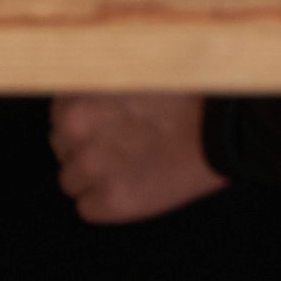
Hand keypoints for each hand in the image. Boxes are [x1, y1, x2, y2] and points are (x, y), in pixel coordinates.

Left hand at [48, 92, 223, 225]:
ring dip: (94, 178)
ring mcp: (91, 168)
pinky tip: (135, 187)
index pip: (59, 117)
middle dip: (86, 149)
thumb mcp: (131, 71)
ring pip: (71, 181)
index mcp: (76, 96)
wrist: (220, 128)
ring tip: (130, 168)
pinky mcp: (112, 202)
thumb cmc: (185, 94)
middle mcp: (73, 131)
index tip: (107, 125)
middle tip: (122, 146)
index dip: (85, 123)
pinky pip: (88, 209)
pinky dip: (107, 203)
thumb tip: (84, 95)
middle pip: (61, 147)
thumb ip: (99, 85)